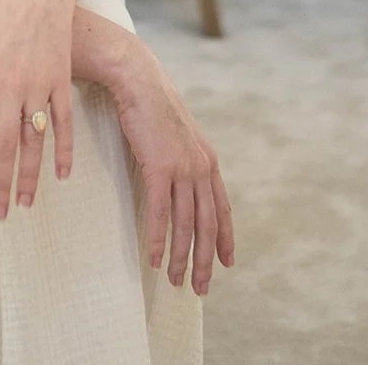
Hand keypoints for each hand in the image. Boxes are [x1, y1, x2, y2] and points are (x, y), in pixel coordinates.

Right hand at [112, 44, 234, 296]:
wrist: (139, 79)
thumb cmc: (153, 104)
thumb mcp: (178, 134)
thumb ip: (185, 158)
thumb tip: (182, 178)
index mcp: (208, 161)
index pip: (222, 209)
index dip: (226, 238)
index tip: (227, 263)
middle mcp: (200, 167)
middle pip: (207, 225)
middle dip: (206, 260)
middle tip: (201, 288)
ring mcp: (181, 168)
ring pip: (185, 224)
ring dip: (181, 257)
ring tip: (175, 280)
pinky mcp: (159, 167)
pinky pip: (159, 212)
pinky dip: (157, 238)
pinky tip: (153, 257)